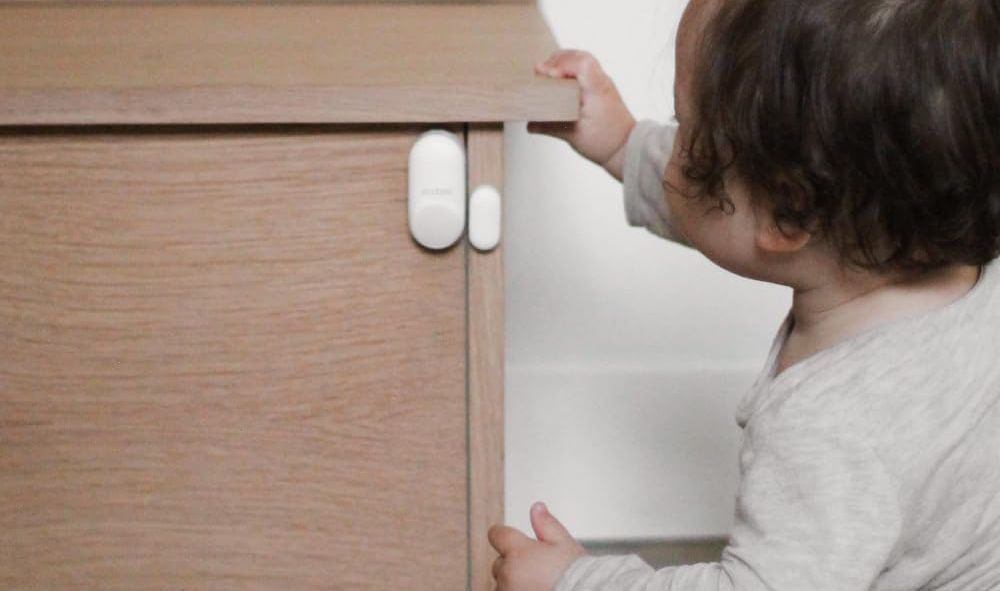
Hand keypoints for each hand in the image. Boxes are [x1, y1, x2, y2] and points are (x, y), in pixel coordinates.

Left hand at [488, 502, 588, 590]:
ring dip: (513, 581)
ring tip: (538, 584)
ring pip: (502, 582)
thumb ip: (546, 524)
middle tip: (537, 568)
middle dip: (513, 563)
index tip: (509, 539)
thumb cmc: (576, 576)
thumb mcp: (564, 543)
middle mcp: (507, 573)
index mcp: (518, 552)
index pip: (496, 534)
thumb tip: (536, 508)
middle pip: (500, 562)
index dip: (504, 535)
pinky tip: (535, 590)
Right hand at [529, 49, 636, 180]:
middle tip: (541, 74)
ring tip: (547, 75)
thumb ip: (549, 127)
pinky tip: (559, 81)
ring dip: (562, 63)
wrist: (626, 148)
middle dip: (556, 61)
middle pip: (578, 56)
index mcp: (596, 90)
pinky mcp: (599, 88)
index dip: (560, 64)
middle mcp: (601, 82)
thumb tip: (531, 123)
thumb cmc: (605, 142)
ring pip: (581, 60)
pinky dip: (569, 69)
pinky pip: (584, 69)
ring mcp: (601, 83)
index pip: (581, 63)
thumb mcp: (573, 136)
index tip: (545, 75)